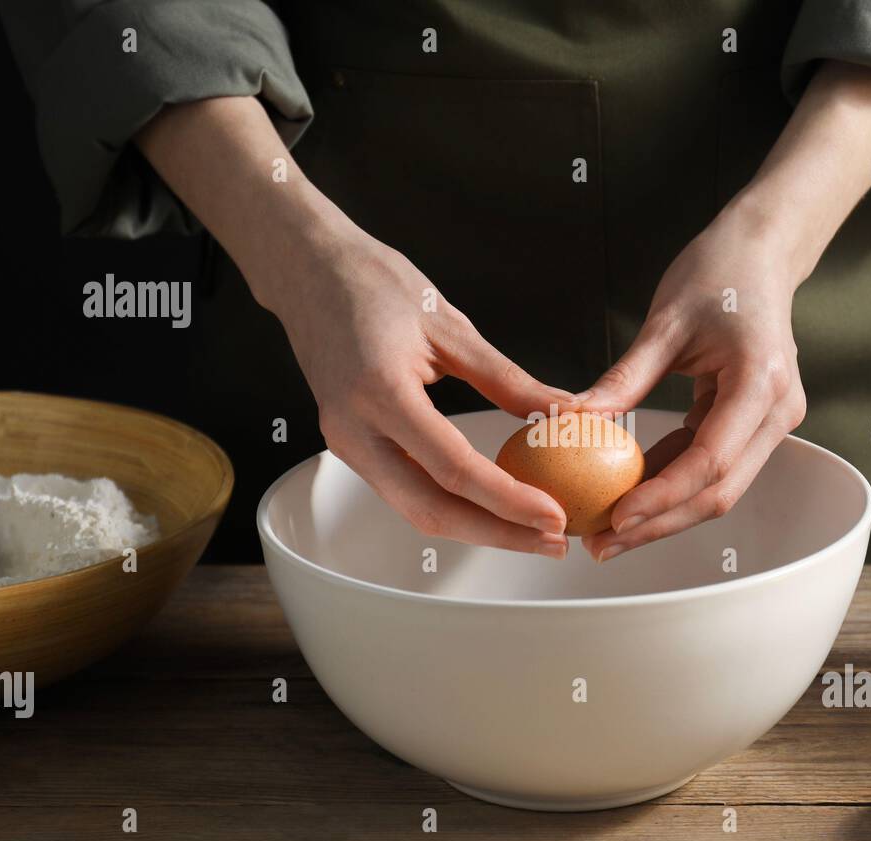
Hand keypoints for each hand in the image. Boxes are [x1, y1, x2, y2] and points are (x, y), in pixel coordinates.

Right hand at [265, 217, 576, 557]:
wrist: (306, 270)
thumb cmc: (372, 283)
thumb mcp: (449, 325)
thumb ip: (506, 379)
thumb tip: (564, 413)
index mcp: (380, 392)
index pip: (454, 469)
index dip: (509, 501)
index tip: (554, 516)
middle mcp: (354, 429)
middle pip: (431, 510)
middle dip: (498, 534)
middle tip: (554, 540)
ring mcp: (345, 443)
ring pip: (415, 510)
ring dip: (477, 527)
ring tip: (532, 531)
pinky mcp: (349, 445)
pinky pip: (403, 490)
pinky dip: (451, 505)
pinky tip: (491, 505)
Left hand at [578, 198, 807, 561]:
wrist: (762, 253)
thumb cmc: (717, 273)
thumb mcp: (664, 322)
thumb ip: (624, 378)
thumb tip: (572, 423)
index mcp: (759, 381)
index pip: (710, 460)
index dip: (663, 496)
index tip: (615, 516)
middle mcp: (776, 411)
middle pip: (718, 491)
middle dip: (658, 523)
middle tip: (600, 543)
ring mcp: (770, 422)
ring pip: (717, 488)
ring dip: (663, 513)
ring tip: (606, 531)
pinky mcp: (753, 424)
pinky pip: (711, 465)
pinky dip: (670, 483)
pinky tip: (627, 496)